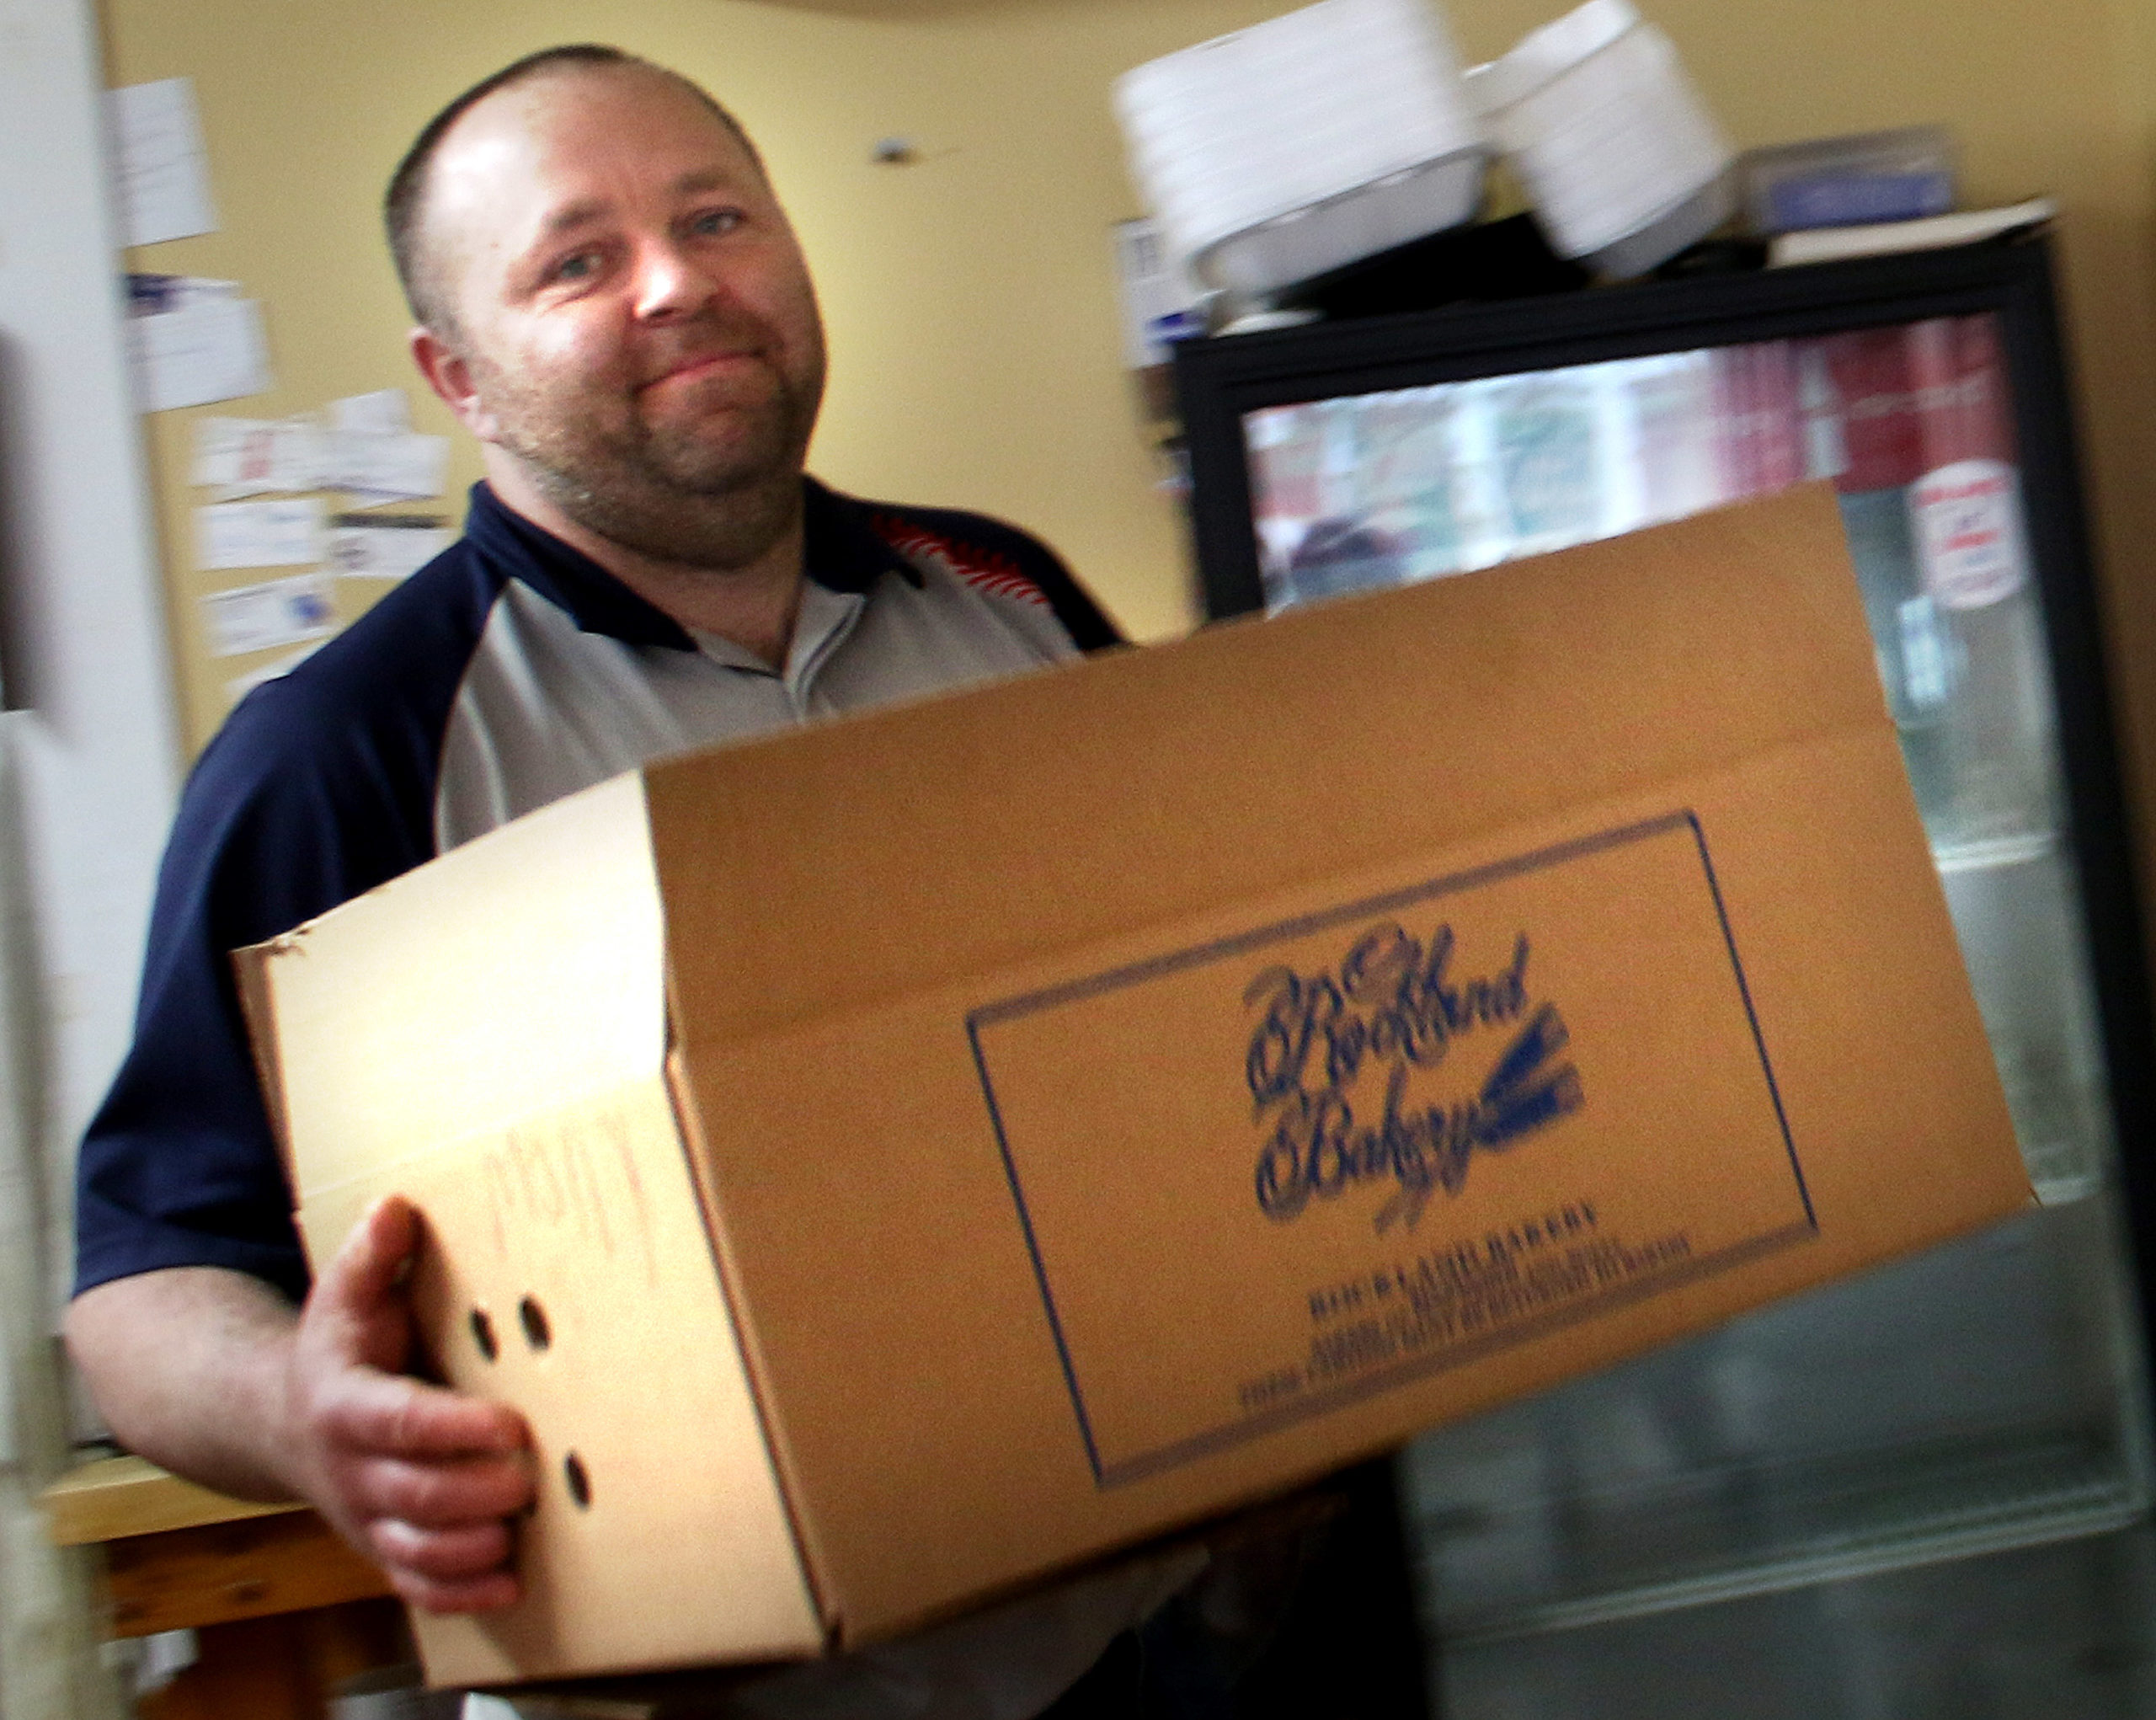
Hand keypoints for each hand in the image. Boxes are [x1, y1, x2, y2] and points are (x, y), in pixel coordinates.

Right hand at [281, 1195, 533, 1611]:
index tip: (511, 1423)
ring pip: (416, 1549)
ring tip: (522, 1526)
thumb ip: (373, 1255)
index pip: (400, 1424)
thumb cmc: (340, 1350)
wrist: (286, 1422)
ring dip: (471, 1546)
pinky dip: (459, 1594)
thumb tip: (397, 1206)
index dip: (454, 1428)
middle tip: (534, 1474)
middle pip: (415, 1496)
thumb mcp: (347, 1295)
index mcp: (347, 1405)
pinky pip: (414, 1586)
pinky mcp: (381, 1547)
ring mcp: (366, 1516)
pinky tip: (509, 1583)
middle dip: (477, 1491)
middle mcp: (353, 1470)